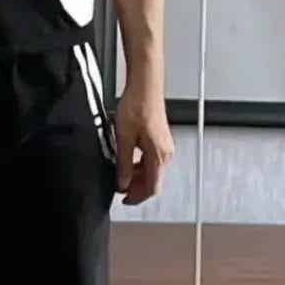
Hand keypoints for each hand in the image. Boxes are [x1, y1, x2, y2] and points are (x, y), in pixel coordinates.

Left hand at [115, 82, 174, 204]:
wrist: (145, 84)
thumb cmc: (137, 105)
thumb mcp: (124, 138)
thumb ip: (124, 164)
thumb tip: (122, 183)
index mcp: (159, 156)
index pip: (152, 188)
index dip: (137, 198)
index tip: (124, 200)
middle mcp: (166, 153)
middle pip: (153, 180)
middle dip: (136, 187)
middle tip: (119, 187)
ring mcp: (165, 145)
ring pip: (152, 170)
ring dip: (137, 175)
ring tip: (120, 173)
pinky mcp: (160, 138)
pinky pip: (151, 159)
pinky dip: (140, 164)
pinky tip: (127, 158)